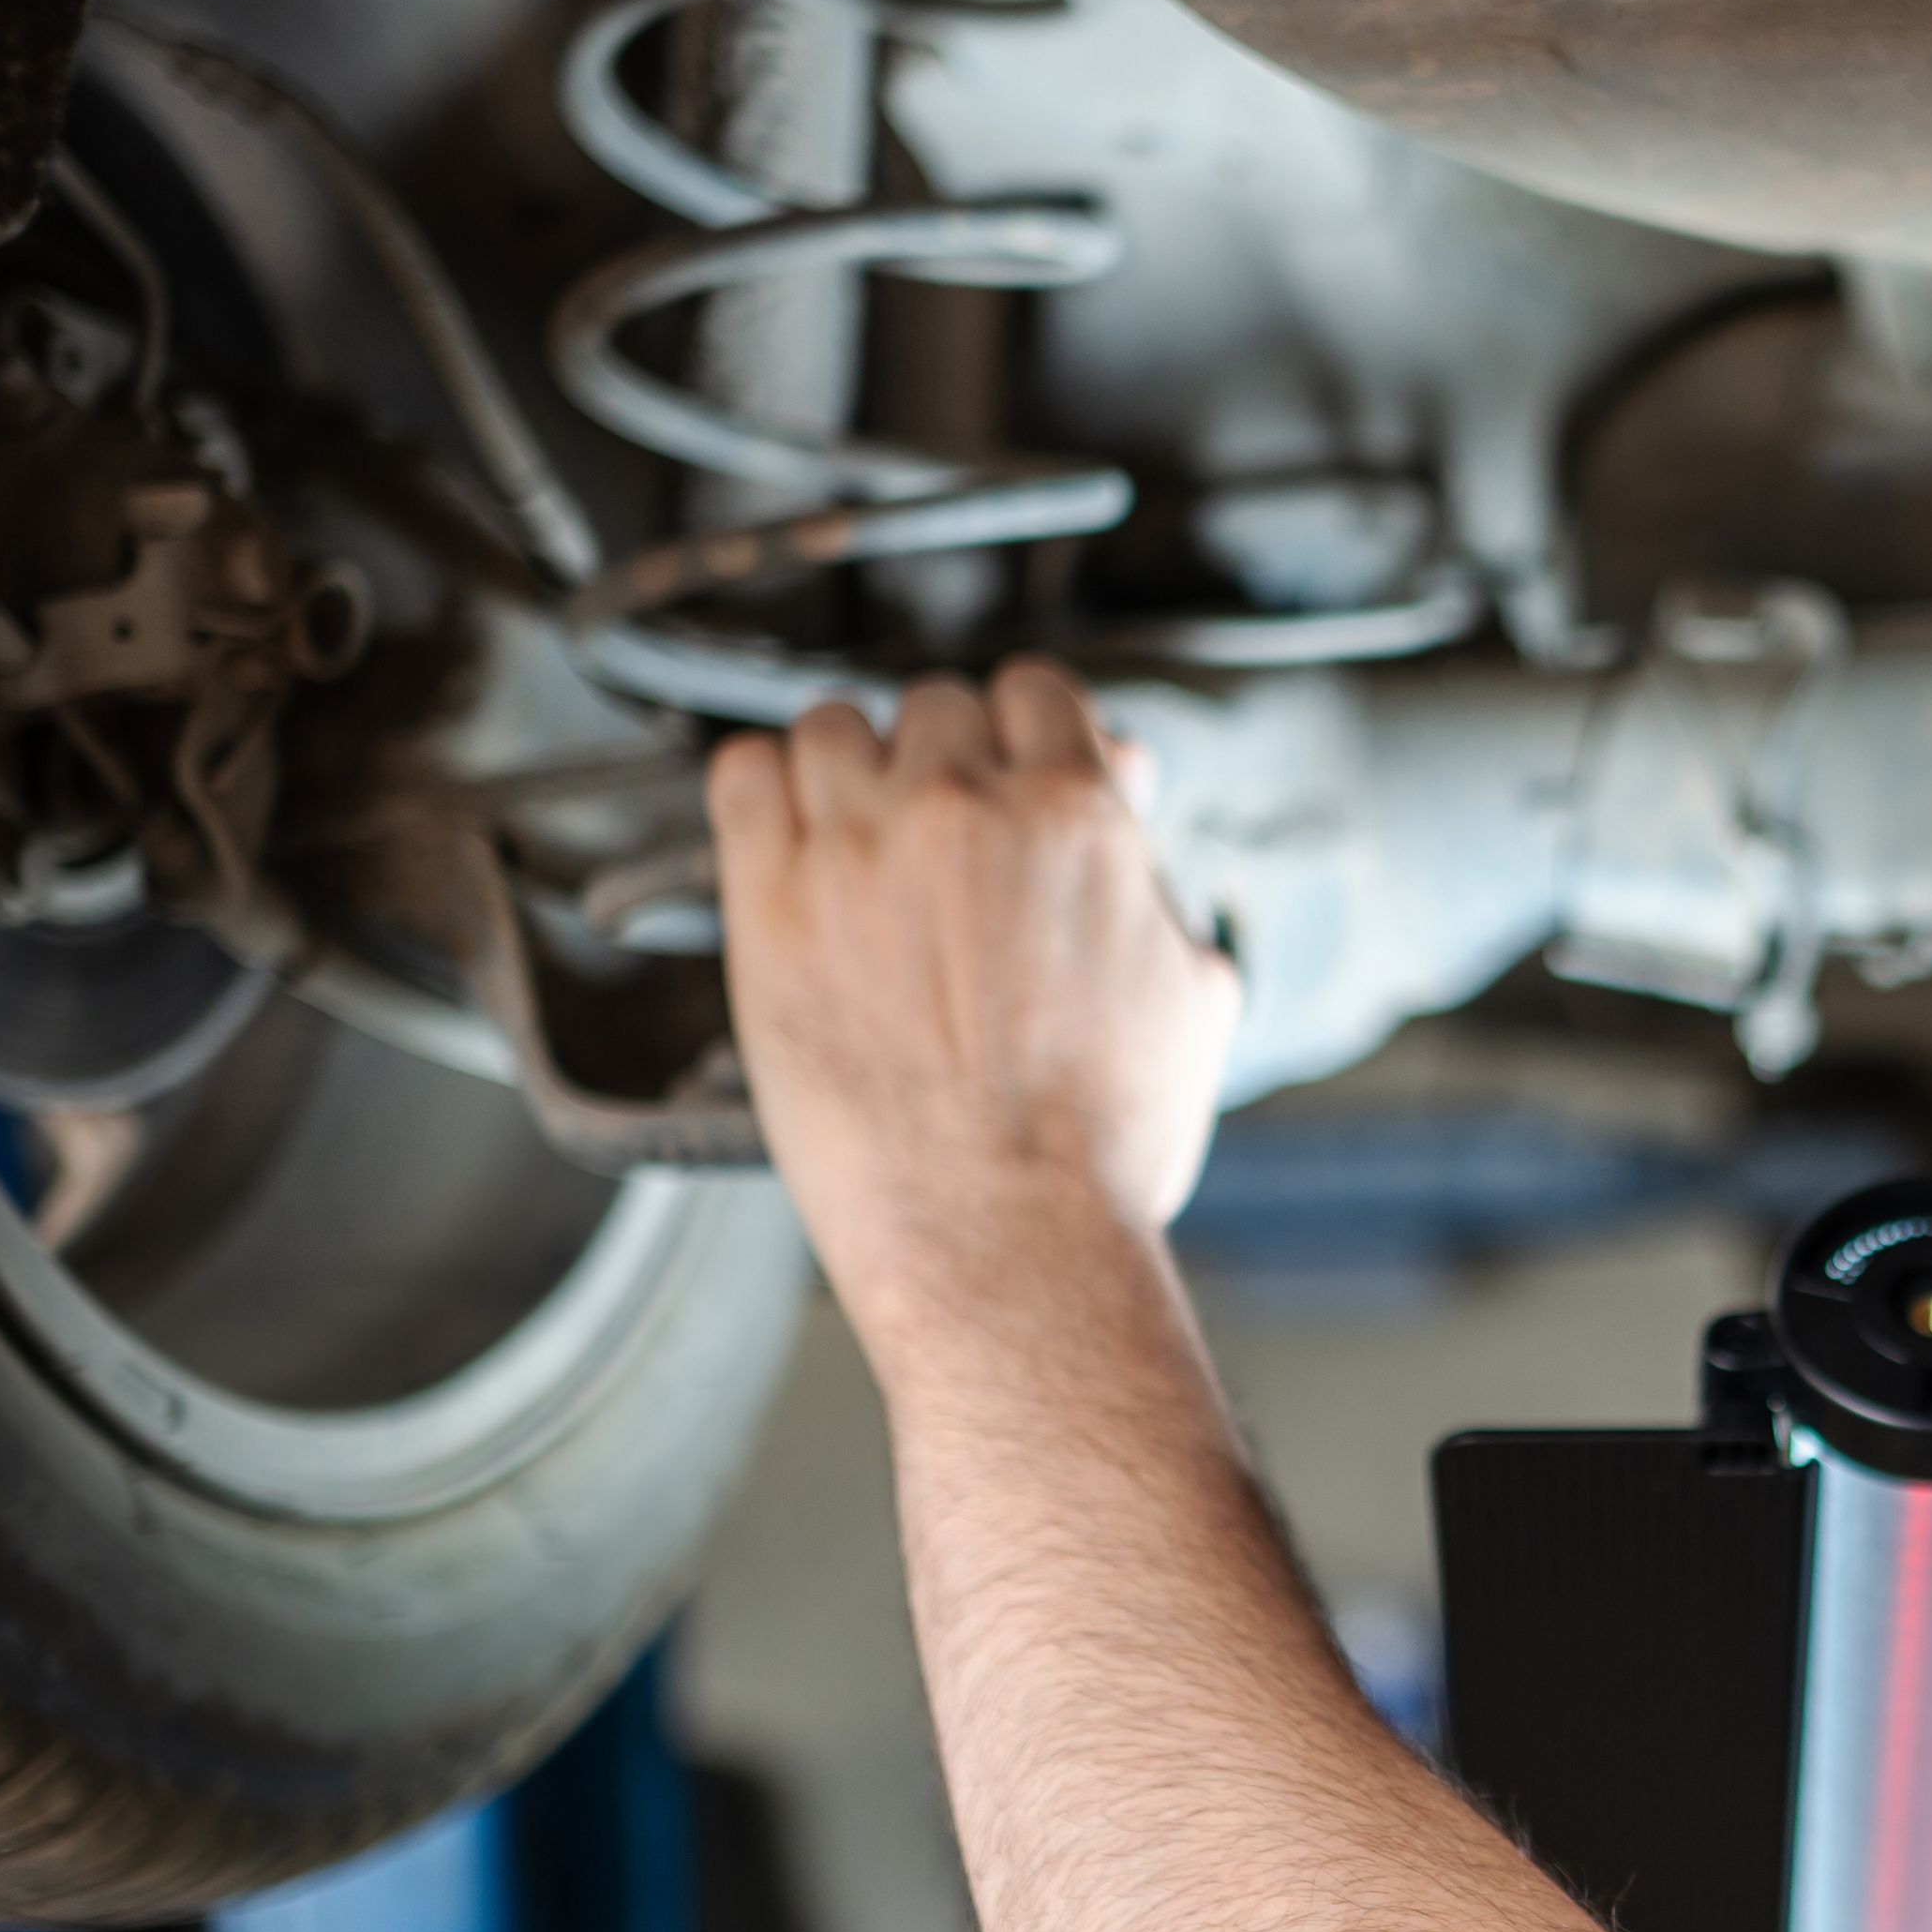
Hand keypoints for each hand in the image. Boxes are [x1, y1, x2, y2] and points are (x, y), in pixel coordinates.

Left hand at [709, 664, 1238, 1348]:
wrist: (1003, 1239)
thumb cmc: (1100, 1147)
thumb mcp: (1190, 993)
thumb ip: (1154, 877)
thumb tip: (1130, 803)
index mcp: (1076, 814)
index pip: (1036, 693)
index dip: (1025, 735)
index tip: (1010, 774)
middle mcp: (962, 808)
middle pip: (935, 706)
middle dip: (944, 760)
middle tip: (941, 836)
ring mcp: (857, 847)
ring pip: (831, 726)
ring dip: (849, 770)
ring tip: (858, 839)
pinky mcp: (769, 902)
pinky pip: (742, 776)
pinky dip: (761, 790)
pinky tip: (783, 835)